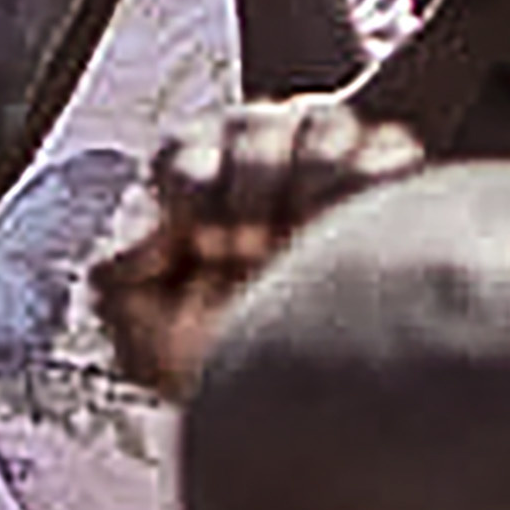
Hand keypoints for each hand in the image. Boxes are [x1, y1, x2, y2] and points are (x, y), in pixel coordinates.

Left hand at [96, 97, 423, 406]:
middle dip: (249, 193)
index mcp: (195, 178)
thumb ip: (116, 286)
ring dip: (309, 188)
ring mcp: (330, 152)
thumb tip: (136, 247)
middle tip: (253, 250)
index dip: (193, 194)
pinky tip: (352, 232)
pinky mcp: (393, 167)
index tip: (207, 246)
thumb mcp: (150, 341)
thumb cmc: (236, 354)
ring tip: (306, 244)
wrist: (317, 386)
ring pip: (321, 122)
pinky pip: (386, 148)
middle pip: (250, 125)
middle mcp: (259, 152)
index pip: (183, 149)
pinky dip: (368, 188)